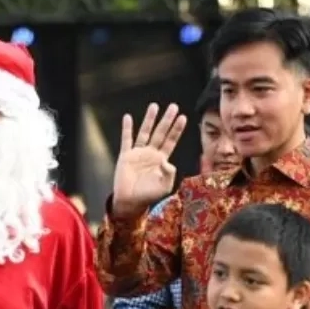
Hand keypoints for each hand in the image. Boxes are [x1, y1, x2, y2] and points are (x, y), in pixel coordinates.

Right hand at [111, 104, 188, 219]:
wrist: (130, 202)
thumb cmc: (148, 196)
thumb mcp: (164, 186)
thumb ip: (170, 174)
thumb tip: (167, 161)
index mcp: (162, 160)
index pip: (171, 141)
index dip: (177, 130)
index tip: (183, 117)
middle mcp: (151, 154)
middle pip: (161, 133)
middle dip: (167, 120)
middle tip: (174, 106)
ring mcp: (138, 153)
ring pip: (145, 132)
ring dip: (150, 119)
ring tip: (154, 106)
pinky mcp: (126, 156)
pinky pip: (127, 139)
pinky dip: (127, 129)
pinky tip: (128, 117)